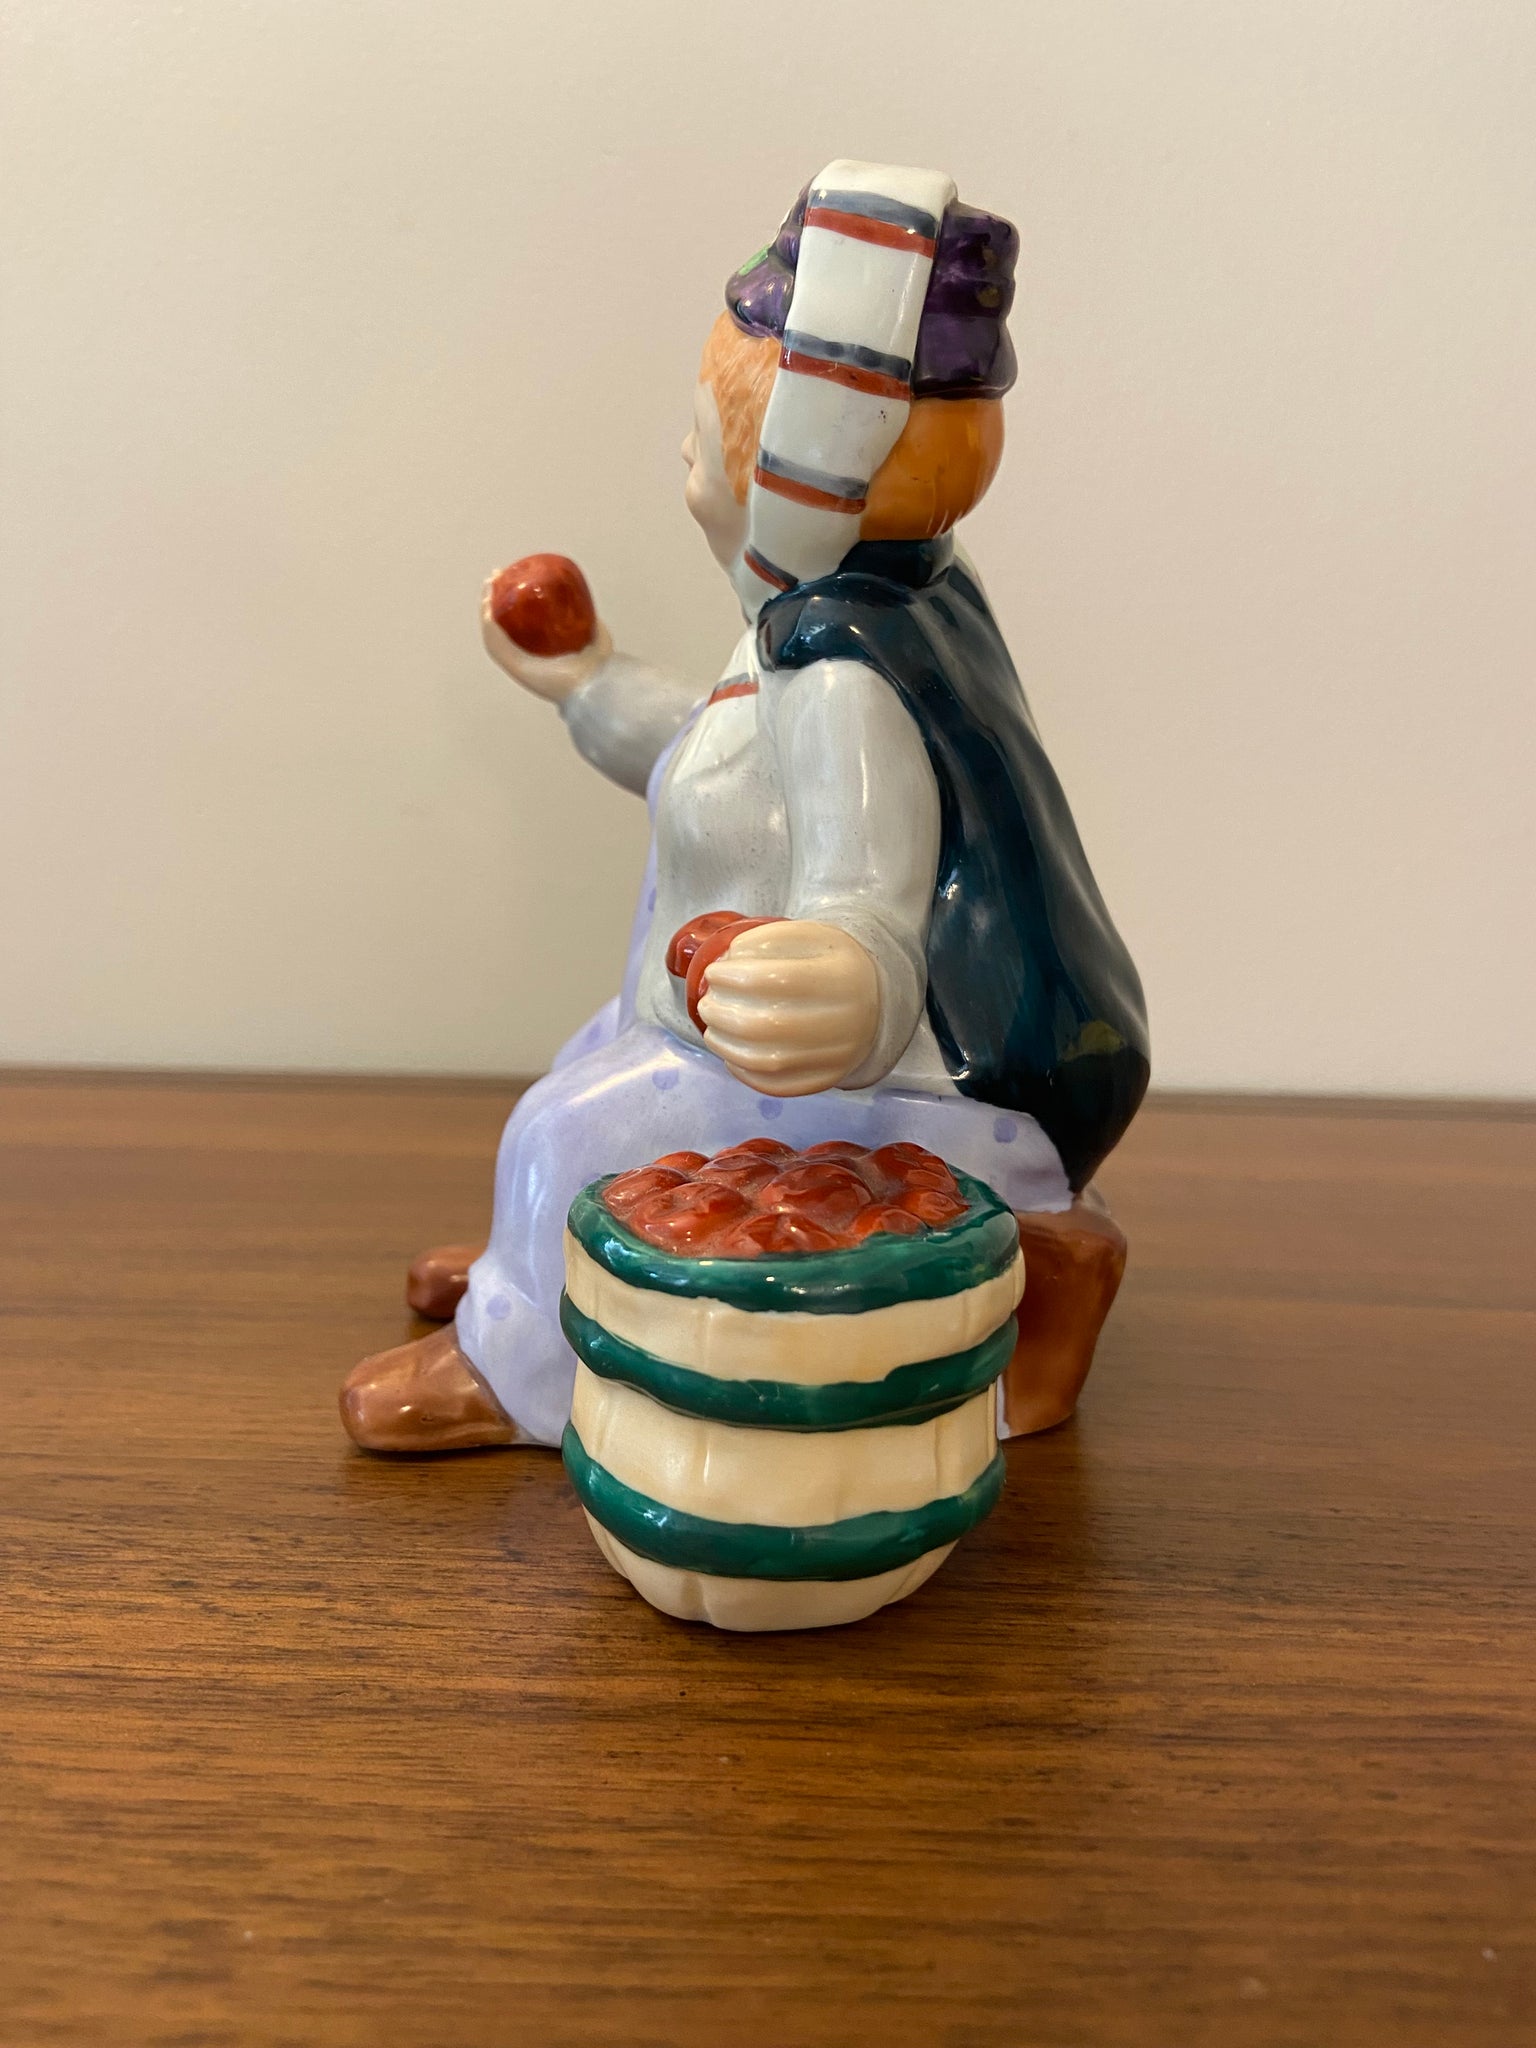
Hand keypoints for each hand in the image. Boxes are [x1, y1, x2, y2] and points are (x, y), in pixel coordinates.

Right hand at [480, 576, 610, 703]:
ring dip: (487, 607)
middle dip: (494, 598)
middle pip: (501, 624)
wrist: (595, 682)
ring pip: (494, 631)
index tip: (510, 579)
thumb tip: (585, 605)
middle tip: (496, 576)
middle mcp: (525, 656)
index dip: (510, 603)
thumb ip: (591, 622)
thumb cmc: (597, 667)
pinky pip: (495, 642)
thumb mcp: (596, 635)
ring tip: (488, 586)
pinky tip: (487, 605)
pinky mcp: (513, 666)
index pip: (517, 625)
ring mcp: (517, 661)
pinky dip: (488, 623)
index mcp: (539, 651)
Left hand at [696, 920, 880, 1095]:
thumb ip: (769, 939)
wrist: (873, 1001)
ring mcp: (837, 1057)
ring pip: (768, 1061)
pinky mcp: (826, 1080)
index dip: (735, 977)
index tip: (714, 972)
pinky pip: (777, 1086)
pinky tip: (732, 1054)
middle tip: (707, 1003)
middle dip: (722, 1014)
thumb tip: (729, 961)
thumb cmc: (830, 965)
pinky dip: (744, 1072)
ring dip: (726, 1045)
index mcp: (843, 977)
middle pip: (767, 1025)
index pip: (778, 979)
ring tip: (712, 1029)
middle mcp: (845, 1021)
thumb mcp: (812, 936)